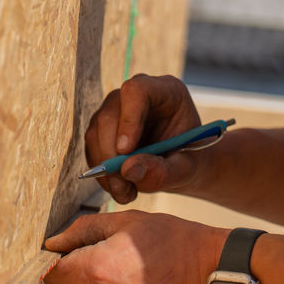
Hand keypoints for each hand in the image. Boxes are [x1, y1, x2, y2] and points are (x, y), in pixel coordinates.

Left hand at [43, 210, 227, 283]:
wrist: (217, 275)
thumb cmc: (175, 241)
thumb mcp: (130, 221)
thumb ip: (85, 230)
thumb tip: (53, 243)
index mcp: (98, 271)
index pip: (52, 275)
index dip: (56, 263)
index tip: (68, 256)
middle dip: (76, 279)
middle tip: (104, 261)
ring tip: (132, 277)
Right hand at [85, 73, 204, 203]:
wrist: (183, 164)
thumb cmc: (190, 159)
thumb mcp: (185, 169)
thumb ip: (163, 170)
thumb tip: (128, 169)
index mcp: (166, 92)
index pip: (137, 91)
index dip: (127, 119)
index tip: (126, 151)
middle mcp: (136, 96)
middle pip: (109, 114)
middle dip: (111, 155)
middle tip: (124, 186)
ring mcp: (117, 110)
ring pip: (95, 133)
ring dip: (105, 170)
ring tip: (126, 193)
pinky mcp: (104, 129)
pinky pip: (92, 149)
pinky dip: (102, 175)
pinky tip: (121, 189)